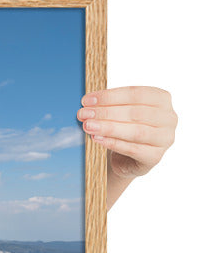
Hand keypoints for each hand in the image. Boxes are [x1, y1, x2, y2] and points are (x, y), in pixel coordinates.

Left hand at [77, 86, 176, 209]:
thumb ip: (108, 106)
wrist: (127, 158)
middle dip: (106, 112)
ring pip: (136, 131)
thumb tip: (87, 104)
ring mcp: (164, 138)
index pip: (136, 93)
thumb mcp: (119, 113)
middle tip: (83, 114)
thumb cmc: (124, 130)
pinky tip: (98, 139)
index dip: (110, 96)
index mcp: (161, 99)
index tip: (87, 100)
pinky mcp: (155, 157)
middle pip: (135, 113)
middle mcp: (168, 118)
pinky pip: (133, 149)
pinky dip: (113, 143)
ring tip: (88, 126)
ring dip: (109, 128)